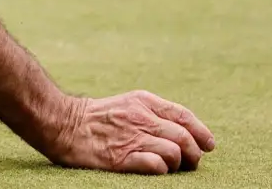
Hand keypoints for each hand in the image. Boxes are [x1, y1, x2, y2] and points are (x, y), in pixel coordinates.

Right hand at [47, 91, 215, 173]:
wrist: (62, 123)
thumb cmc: (97, 117)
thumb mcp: (128, 103)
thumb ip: (154, 112)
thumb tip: (186, 132)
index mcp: (144, 101)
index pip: (184, 116)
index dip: (202, 133)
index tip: (208, 145)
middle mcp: (140, 118)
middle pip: (184, 138)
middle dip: (193, 154)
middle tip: (190, 163)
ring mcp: (131, 138)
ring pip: (174, 152)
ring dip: (177, 164)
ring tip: (170, 167)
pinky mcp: (120, 158)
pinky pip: (155, 165)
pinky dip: (161, 170)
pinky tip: (155, 169)